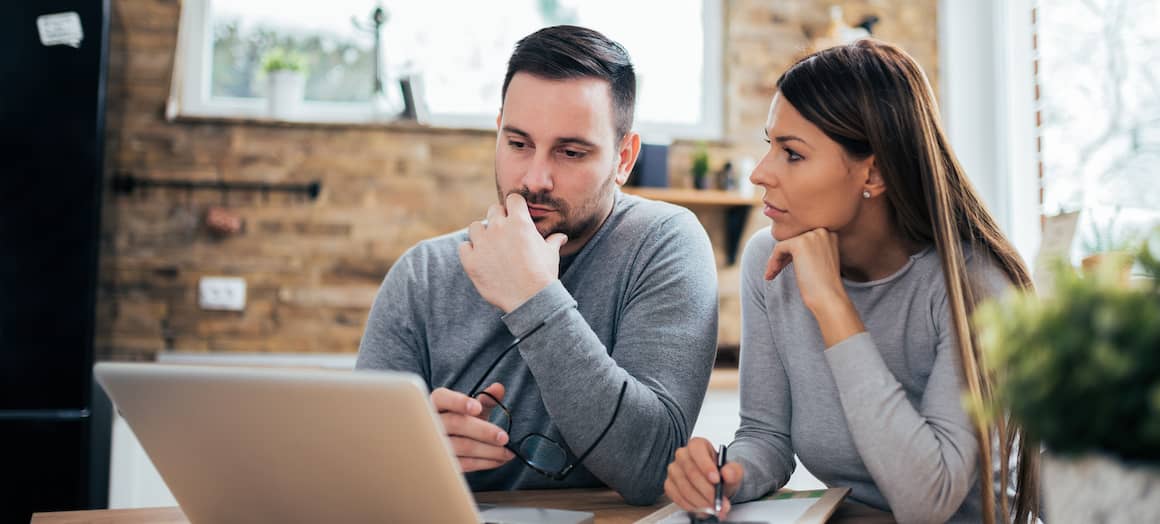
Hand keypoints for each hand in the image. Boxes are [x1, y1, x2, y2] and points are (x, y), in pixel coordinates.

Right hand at [430, 383, 514, 471]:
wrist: (446, 444)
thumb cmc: (460, 420)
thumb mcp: (471, 407)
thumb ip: (486, 397)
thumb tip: (499, 388)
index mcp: (437, 403)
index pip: (442, 398)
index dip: (458, 402)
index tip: (477, 407)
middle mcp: (431, 422)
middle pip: (456, 424)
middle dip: (483, 431)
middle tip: (504, 437)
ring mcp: (434, 444)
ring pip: (462, 446)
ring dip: (489, 450)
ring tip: (507, 452)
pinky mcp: (442, 462)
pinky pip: (464, 463)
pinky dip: (484, 462)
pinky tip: (498, 460)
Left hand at [459, 193, 567, 312]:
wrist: (530, 299)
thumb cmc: (543, 275)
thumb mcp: (551, 254)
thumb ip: (553, 241)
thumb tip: (561, 237)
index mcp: (519, 222)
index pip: (513, 199)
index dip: (515, 207)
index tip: (516, 216)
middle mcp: (498, 228)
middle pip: (493, 210)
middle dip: (498, 218)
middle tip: (504, 234)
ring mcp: (482, 244)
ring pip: (475, 227)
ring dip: (481, 234)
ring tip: (489, 246)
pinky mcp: (471, 260)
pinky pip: (463, 247)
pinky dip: (469, 251)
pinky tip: (479, 259)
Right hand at [664, 438, 743, 518]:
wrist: (716, 485)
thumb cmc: (721, 474)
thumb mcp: (733, 471)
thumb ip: (733, 471)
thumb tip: (727, 473)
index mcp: (697, 445)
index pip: (697, 450)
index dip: (706, 466)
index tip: (717, 480)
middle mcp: (682, 455)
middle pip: (691, 472)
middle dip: (706, 491)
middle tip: (719, 502)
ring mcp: (674, 470)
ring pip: (684, 487)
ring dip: (700, 502)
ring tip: (714, 508)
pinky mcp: (669, 485)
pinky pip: (677, 497)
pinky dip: (691, 506)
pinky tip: (702, 509)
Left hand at [765, 228, 863, 346]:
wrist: (829, 297)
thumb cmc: (824, 286)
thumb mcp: (819, 262)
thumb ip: (809, 251)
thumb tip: (786, 247)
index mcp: (830, 234)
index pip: (803, 239)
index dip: (792, 254)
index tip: (784, 267)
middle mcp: (822, 231)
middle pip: (793, 240)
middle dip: (783, 256)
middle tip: (775, 272)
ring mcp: (812, 235)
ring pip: (784, 244)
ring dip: (776, 260)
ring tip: (771, 275)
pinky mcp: (800, 243)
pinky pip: (778, 248)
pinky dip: (773, 261)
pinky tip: (772, 275)